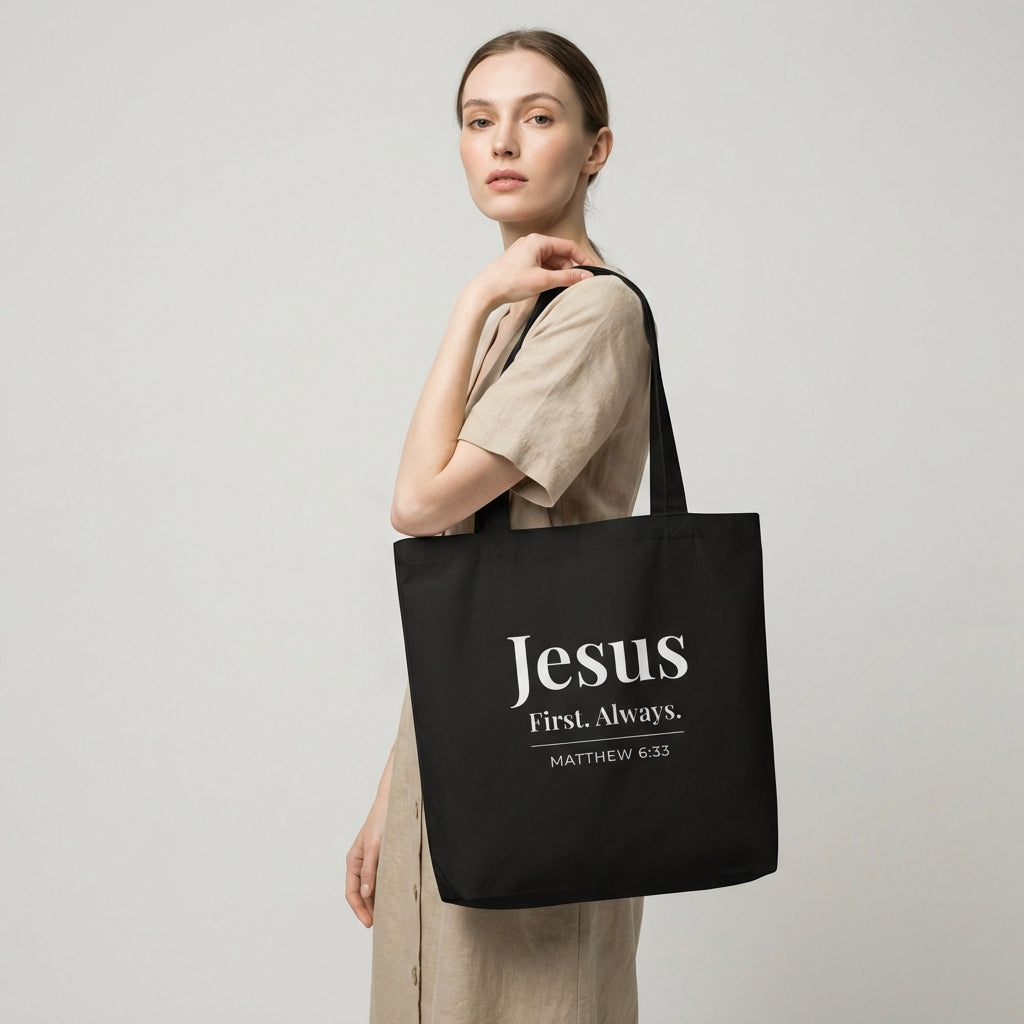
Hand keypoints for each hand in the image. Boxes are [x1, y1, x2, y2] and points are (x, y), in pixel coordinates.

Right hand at [346, 786, 389, 927]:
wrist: (393, 803)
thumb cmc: (381, 821)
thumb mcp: (375, 846)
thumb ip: (370, 870)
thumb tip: (367, 893)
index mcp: (354, 862)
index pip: (352, 893)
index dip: (359, 910)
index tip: (369, 924)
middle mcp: (361, 864)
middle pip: (362, 894)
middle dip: (369, 910)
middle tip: (382, 926)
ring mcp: (372, 862)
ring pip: (372, 888)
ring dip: (377, 902)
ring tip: (389, 916)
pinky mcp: (384, 858)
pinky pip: (381, 880)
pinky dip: (385, 891)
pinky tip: (394, 897)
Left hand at [469, 234, 594, 308]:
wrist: (484, 292)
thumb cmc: (508, 283)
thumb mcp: (543, 280)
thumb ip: (568, 277)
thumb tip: (587, 276)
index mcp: (538, 241)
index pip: (568, 246)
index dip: (582, 259)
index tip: (591, 272)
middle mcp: (531, 243)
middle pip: (559, 255)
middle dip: (567, 270)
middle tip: (570, 286)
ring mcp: (524, 253)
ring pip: (550, 262)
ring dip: (556, 275)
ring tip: (553, 289)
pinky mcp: (519, 263)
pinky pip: (540, 267)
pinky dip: (546, 276)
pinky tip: (543, 288)